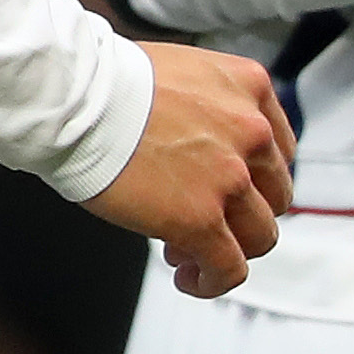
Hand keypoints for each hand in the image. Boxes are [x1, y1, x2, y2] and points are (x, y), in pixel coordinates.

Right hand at [89, 41, 295, 295]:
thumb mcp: (182, 72)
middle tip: (205, 220)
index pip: (277, 148)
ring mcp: (232, 178)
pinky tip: (189, 278)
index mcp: (250, 87)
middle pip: (274, 194)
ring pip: (260, 236)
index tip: (227, 189)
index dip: (251, 177)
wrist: (75, 99)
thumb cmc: (106, 84)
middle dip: (241, 213)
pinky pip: (229, 268)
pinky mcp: (202, 220)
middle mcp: (252, 132)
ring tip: (189, 252)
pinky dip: (214, 281)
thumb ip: (208, 107)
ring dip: (230, 249)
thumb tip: (197, 143)